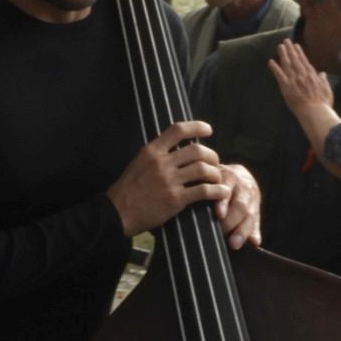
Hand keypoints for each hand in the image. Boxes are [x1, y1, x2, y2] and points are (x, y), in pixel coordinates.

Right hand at [108, 122, 257, 242]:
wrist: (118, 213)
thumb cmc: (128, 189)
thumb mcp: (138, 163)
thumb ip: (157, 155)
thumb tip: (176, 148)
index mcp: (152, 151)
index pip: (177, 130)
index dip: (196, 127)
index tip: (208, 130)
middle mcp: (161, 162)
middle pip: (197, 151)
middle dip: (212, 156)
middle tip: (216, 163)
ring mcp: (169, 180)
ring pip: (203, 169)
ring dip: (216, 174)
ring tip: (217, 179)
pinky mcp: (176, 199)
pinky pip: (204, 191)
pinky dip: (217, 191)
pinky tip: (222, 192)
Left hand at [268, 40, 334, 121]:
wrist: (315, 112)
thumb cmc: (322, 104)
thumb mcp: (327, 90)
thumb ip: (323, 80)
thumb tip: (322, 73)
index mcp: (312, 75)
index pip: (304, 61)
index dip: (299, 53)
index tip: (296, 46)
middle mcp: (302, 75)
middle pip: (295, 59)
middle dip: (290, 49)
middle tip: (286, 41)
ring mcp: (294, 80)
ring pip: (287, 64)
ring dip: (283, 54)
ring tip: (280, 46)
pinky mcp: (286, 86)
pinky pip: (279, 75)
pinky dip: (275, 68)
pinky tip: (270, 61)